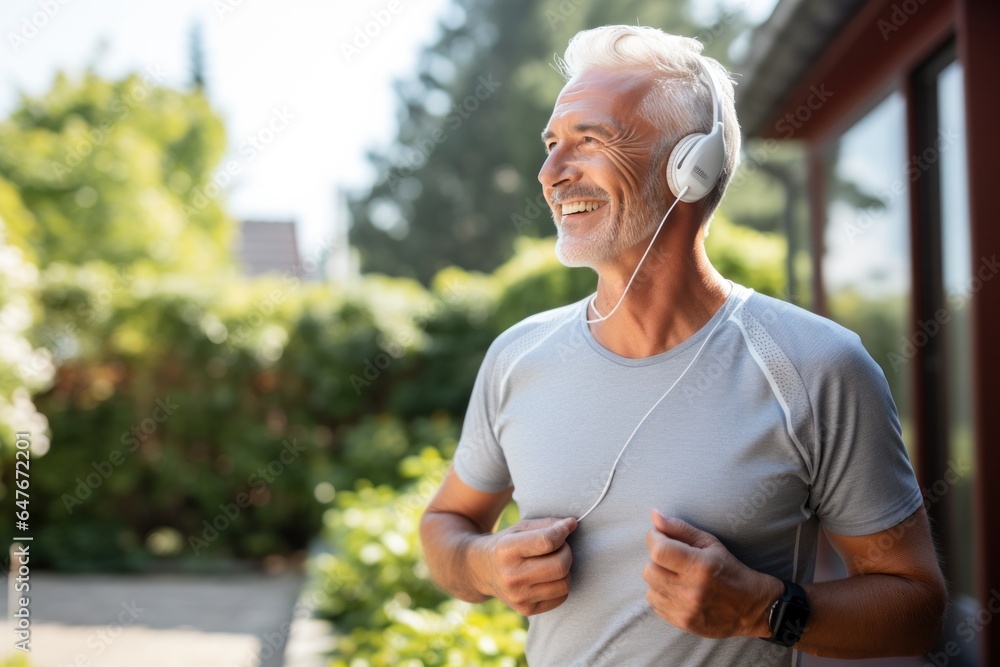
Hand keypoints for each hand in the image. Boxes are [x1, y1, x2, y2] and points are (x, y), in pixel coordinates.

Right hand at [472, 516, 576, 615]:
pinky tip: (548, 577)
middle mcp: (511, 576)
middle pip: (559, 565)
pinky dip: (560, 584)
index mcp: (506, 550)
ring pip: (564, 583)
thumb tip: (573, 524)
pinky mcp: (526, 610)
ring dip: (565, 570)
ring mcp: (518, 596)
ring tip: (552, 562)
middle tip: (559, 547)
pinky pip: (561, 597)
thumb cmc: (506, 544)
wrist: (480, 571)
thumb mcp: (520, 528)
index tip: (566, 527)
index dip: (562, 531)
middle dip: (566, 551)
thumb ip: (547, 524)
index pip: (547, 541)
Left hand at [642, 510, 781, 637]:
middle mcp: (690, 591)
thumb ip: (680, 528)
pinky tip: (678, 591)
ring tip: (676, 576)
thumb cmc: (730, 570)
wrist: (753, 608)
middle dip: (657, 559)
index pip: (659, 550)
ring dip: (659, 578)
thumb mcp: (711, 543)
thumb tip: (654, 514)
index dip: (654, 538)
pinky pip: (655, 605)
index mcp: (699, 567)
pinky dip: (662, 595)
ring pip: (650, 588)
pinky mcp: (682, 623)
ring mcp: (685, 610)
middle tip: (672, 558)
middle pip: (650, 569)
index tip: (659, 535)